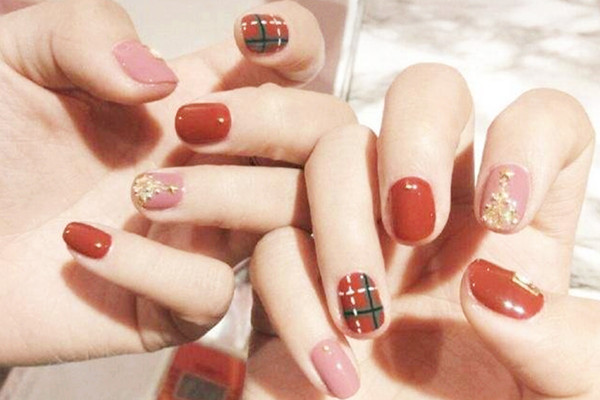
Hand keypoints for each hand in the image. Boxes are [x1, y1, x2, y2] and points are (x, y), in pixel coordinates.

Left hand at [0, 0, 356, 364]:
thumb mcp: (20, 58)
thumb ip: (84, 31)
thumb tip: (161, 81)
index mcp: (198, 100)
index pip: (293, 66)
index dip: (294, 43)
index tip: (251, 38)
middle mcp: (222, 166)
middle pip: (326, 141)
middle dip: (284, 123)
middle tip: (197, 126)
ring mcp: (210, 235)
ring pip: (292, 219)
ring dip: (227, 195)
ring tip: (141, 191)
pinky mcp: (179, 303)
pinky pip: (211, 290)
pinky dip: (153, 264)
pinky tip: (88, 242)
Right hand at [243, 64, 599, 398]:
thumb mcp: (567, 397)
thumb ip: (564, 349)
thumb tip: (493, 291)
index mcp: (513, 234)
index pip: (540, 124)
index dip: (530, 136)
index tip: (506, 212)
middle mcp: (435, 219)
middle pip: (426, 97)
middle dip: (415, 135)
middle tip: (415, 221)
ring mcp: (359, 240)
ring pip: (335, 154)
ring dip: (343, 225)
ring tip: (365, 318)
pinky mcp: (297, 282)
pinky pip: (279, 249)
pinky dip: (298, 305)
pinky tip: (332, 370)